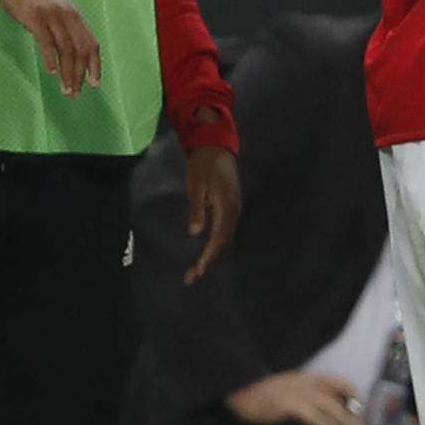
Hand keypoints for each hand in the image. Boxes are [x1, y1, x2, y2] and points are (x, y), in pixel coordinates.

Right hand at [0, 0, 100, 95]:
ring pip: (66, 49)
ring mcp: (52, 17)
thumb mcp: (56, 9)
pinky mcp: (35, 19)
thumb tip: (74, 50)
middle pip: (80, 49)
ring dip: (67, 72)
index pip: (91, 43)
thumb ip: (65, 26)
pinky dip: (51, 58)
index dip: (95, 65)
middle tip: (76, 92)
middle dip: (80, 74)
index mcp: (74, 15)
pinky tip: (51, 71)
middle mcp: (67, 16)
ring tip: (65, 89)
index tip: (94, 83)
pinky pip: (46, 41)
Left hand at [183, 140, 240, 283]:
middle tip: (191, 278)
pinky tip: (206, 253)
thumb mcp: (196, 185)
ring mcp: (233, 210)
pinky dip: (215, 246)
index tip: (197, 272)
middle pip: (223, 244)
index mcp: (226, 208)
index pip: (218, 240)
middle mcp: (233, 212)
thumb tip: (194, 233)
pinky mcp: (229, 208)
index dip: (208, 257)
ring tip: (196, 271)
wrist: (217, 147)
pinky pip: (224, 232)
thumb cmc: (203, 165)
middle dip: (208, 262)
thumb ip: (196, 209)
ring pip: (225, 240)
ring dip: (211, 256)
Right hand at [226, 371, 371, 424]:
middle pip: (337, 399)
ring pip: (329, 406)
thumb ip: (304, 395)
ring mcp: (293, 391)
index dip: (353, 396)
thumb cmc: (257, 392)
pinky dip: (321, 421)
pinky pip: (308, 412)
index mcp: (305, 378)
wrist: (234, 388)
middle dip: (354, 417)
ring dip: (345, 421)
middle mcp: (303, 382)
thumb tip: (326, 412)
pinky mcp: (283, 402)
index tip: (361, 411)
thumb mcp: (285, 389)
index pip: (338, 382)